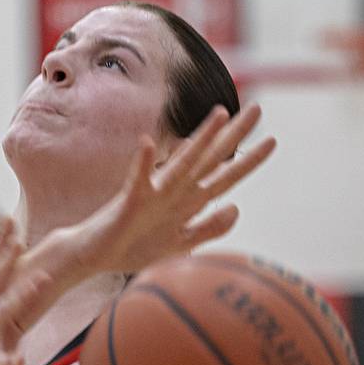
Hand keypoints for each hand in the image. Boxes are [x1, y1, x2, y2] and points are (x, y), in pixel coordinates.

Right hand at [48, 104, 275, 284]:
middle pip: (210, 161)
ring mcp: (153, 194)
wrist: (91, 256)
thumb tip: (235, 208)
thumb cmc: (131, 247)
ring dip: (201, 140)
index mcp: (186, 202)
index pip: (223, 177)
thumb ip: (207, 228)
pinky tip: (149, 143)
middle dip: (234, 136)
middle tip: (258, 108)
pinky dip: (143, 163)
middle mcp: (174, 192)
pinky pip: (138, 180)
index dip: (247, 161)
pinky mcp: (130, 202)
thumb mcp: (179, 243)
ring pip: (183, 164)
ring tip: (219, 114)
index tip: (272, 141)